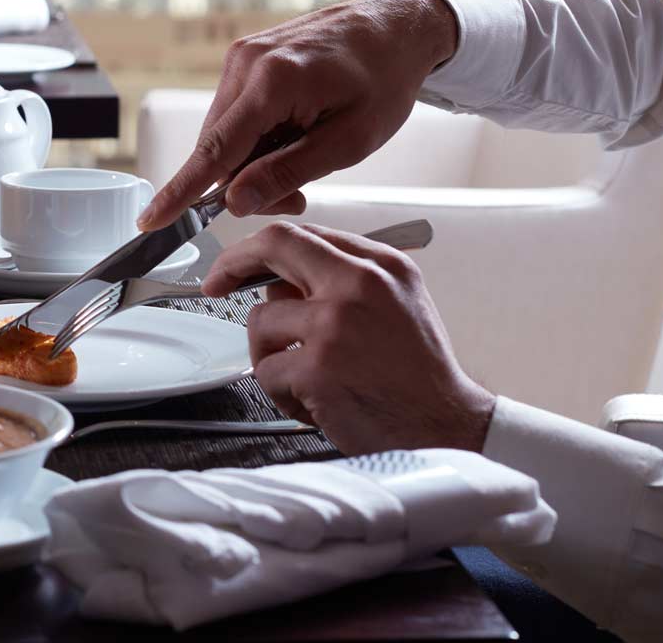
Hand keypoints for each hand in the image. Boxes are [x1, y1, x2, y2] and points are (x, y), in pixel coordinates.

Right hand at [135, 0, 459, 230]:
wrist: (396, 25)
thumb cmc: (385, 78)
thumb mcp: (350, 140)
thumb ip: (288, 172)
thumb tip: (235, 201)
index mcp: (273, 81)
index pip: (214, 150)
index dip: (180, 192)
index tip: (151, 219)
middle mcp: (245, 62)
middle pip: (218, 147)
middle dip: (245, 182)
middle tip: (297, 196)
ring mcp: (241, 57)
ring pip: (225, 132)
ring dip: (253, 159)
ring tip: (305, 156)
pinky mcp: (245, 58)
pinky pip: (235, 113)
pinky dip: (257, 136)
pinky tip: (293, 132)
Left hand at [204, 222, 495, 453]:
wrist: (448, 427)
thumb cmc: (418, 374)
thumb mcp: (396, 306)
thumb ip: (342, 281)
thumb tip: (276, 279)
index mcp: (381, 266)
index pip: (303, 234)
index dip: (259, 246)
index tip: (238, 262)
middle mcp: (359, 285)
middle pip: (274, 247)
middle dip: (231, 264)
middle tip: (214, 285)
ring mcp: (335, 325)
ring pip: (261, 321)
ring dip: (272, 355)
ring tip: (309, 379)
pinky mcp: (318, 368)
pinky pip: (267, 371)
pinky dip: (284, 394)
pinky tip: (317, 404)